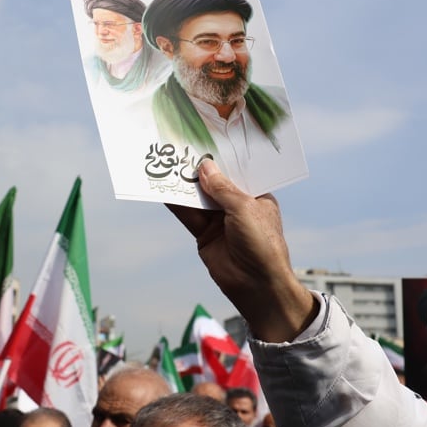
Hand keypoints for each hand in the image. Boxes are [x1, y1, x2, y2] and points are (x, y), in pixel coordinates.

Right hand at [166, 160, 316, 341]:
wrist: (257, 286)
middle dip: (198, 170)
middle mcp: (237, 206)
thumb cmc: (262, 244)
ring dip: (184, 185)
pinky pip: (189, 215)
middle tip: (179, 148)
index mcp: (256, 196)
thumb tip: (205, 167)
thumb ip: (222, 188)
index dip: (221, 158)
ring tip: (167, 164)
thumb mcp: (244, 209)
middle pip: (214, 183)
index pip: (236, 172)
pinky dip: (177, 203)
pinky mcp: (204, 235)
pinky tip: (164, 189)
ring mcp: (220, 221)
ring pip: (198, 198)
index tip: (203, 141)